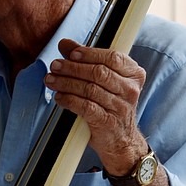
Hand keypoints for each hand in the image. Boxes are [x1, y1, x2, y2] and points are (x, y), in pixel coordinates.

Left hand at [45, 38, 146, 173]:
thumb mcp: (106, 81)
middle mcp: (130, 90)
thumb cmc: (112, 107)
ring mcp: (121, 107)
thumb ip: (88, 60)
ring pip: (90, 89)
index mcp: (134, 75)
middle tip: (55, 66)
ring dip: (66, 83)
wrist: (122, 141)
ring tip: (51, 80)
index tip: (71, 53)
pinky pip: (85, 107)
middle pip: (99, 72)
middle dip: (73, 68)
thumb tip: (65, 44)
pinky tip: (59, 97)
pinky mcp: (108, 122)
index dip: (90, 53)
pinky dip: (69, 100)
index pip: (112, 57)